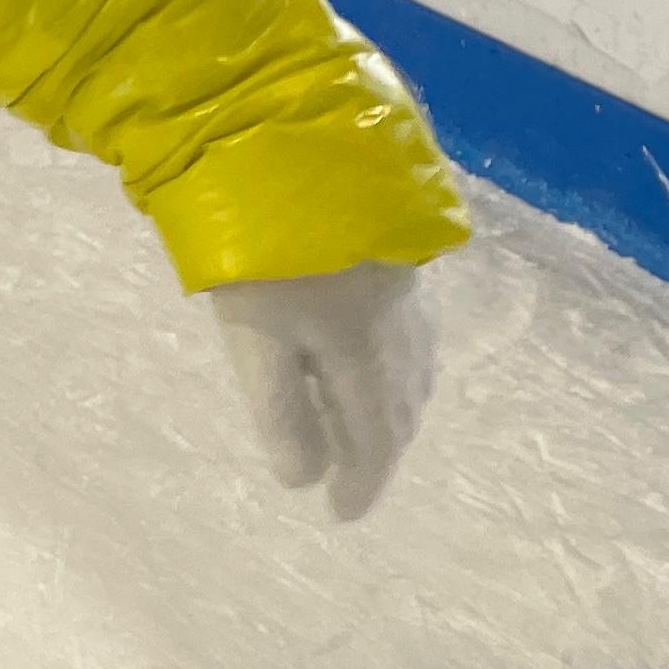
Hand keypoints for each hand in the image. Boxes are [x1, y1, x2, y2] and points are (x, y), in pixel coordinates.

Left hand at [205, 260, 440, 520]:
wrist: (307, 154)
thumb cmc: (268, 252)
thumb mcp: (257, 339)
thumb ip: (281, 411)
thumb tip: (303, 479)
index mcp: (365, 360)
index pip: (372, 441)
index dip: (360, 481)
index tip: (342, 514)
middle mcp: (399, 335)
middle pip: (398, 409)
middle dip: (379, 450)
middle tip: (356, 478)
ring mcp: (406, 295)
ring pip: (409, 373)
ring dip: (391, 409)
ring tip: (365, 428)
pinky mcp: (400, 260)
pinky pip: (411, 338)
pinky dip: (397, 368)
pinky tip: (379, 356)